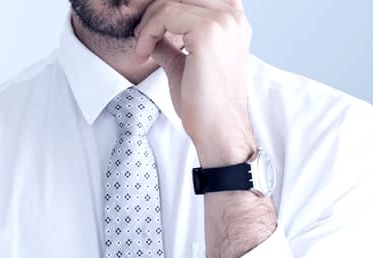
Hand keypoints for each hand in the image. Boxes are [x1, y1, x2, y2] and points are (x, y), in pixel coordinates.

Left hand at [133, 0, 255, 165]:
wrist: (218, 130)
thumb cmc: (204, 103)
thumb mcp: (183, 62)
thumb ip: (170, 41)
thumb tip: (150, 32)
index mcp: (232, 19)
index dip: (166, 4)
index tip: (148, 25)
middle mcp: (232, 14)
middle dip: (153, 10)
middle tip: (141, 36)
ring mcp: (223, 21)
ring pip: (168, 1)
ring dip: (147, 22)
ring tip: (142, 47)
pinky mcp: (208, 32)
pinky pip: (164, 13)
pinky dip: (147, 32)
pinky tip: (143, 54)